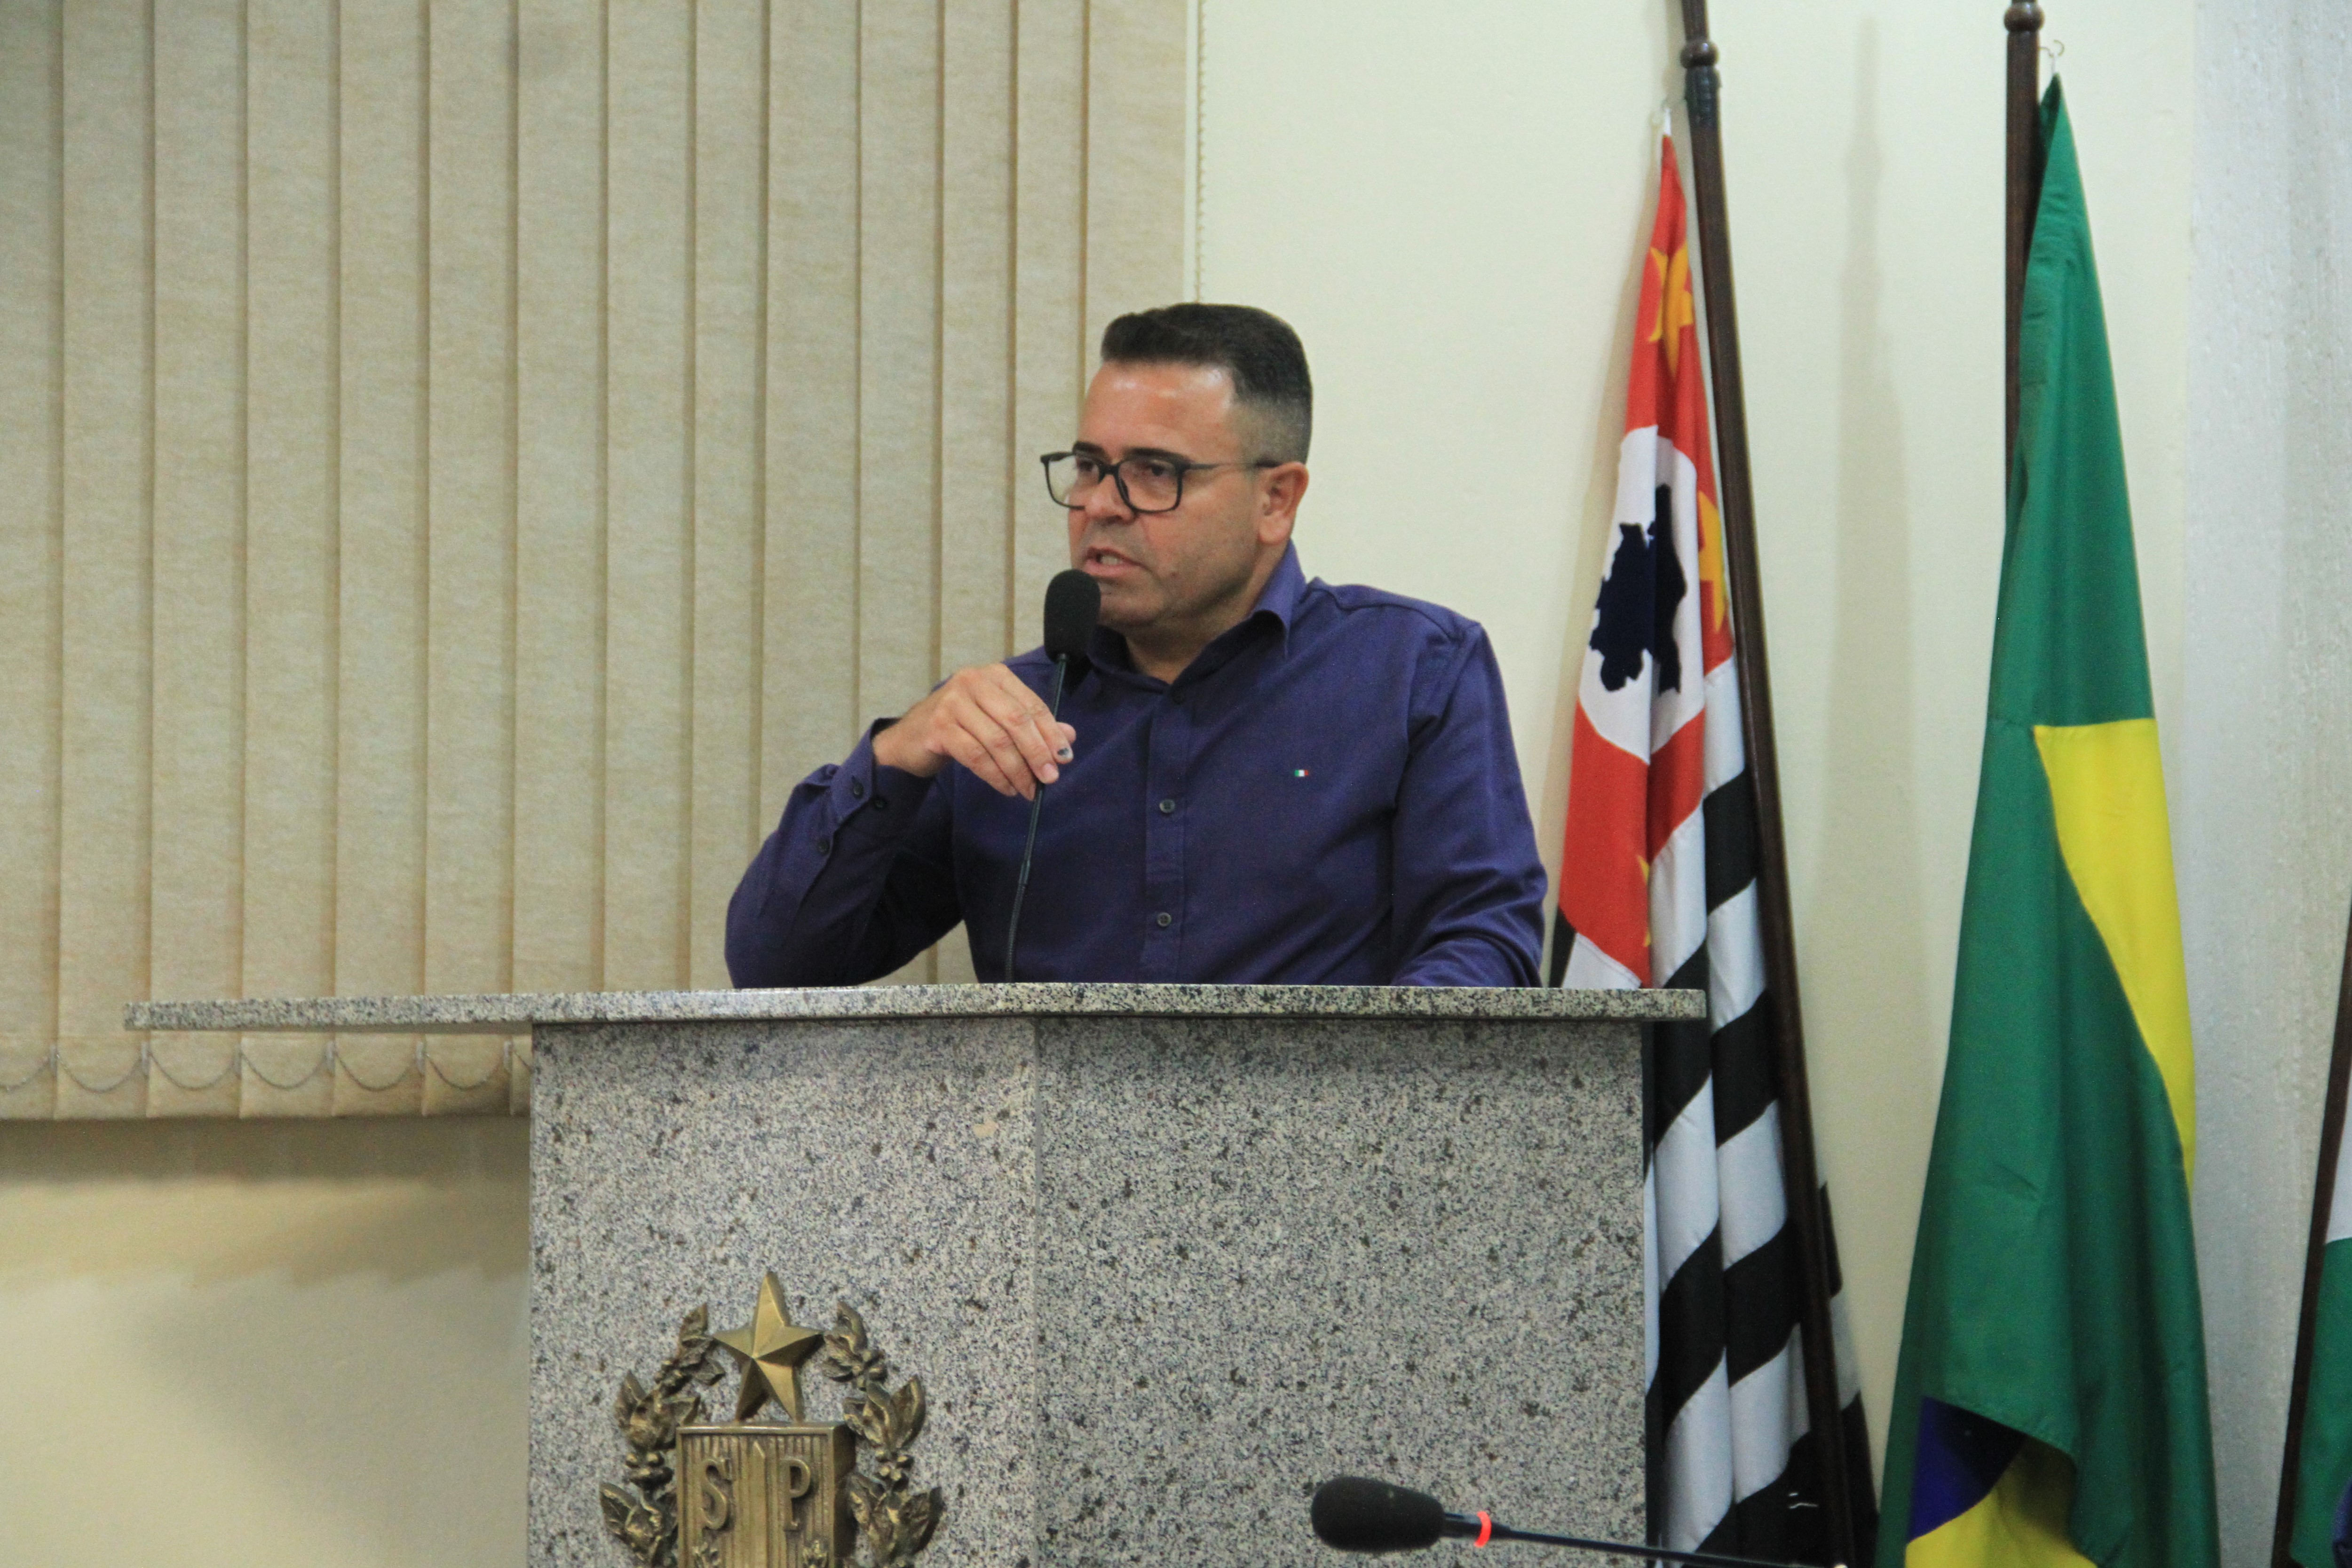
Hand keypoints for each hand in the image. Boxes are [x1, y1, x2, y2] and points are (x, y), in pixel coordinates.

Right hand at [871, 664, 1076, 799]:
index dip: (1051, 733)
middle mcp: (973, 681)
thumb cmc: (961, 726)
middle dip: (1037, 753)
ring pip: (996, 741)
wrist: (911, 738)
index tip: (1065, 758)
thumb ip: (1032, 726)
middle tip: (1050, 778)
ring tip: (1029, 790)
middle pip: (1016, 721)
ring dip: (1017, 770)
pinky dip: (995, 775)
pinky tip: (1007, 788)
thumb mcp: (998, 720)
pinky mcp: (938, 727)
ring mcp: (953, 702)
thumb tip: (1069, 738)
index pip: (1031, 705)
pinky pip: (976, 756)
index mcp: (995, 675)